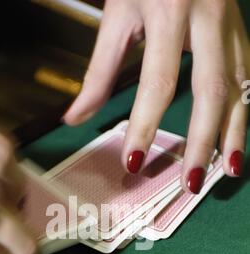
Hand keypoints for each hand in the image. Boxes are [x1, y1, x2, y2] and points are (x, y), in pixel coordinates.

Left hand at [64, 0, 249, 192]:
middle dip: (200, 142)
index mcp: (169, 10)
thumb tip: (74, 117)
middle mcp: (208, 17)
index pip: (158, 81)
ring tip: (224, 173)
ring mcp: (231, 25)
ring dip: (232, 135)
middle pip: (210, 90)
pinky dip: (241, 113)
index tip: (133, 162)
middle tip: (188, 183)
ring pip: (239, 87)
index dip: (146, 125)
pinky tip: (234, 140)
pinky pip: (247, 78)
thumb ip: (99, 70)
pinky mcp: (241, 32)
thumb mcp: (117, 13)